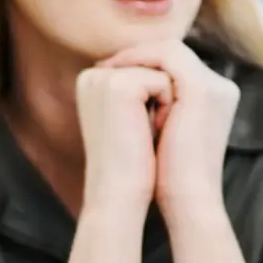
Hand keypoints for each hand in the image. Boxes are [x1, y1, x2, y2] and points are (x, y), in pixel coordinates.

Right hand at [75, 65, 173, 213]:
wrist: (119, 195)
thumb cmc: (133, 164)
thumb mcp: (135, 117)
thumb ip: (142, 88)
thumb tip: (168, 69)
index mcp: (94, 80)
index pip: (147, 69)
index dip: (159, 100)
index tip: (142, 131)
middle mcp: (94, 74)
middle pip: (156, 67)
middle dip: (164, 100)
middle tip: (145, 135)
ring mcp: (104, 76)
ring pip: (163, 73)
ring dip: (167, 105)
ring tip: (145, 134)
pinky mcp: (119, 84)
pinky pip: (165, 82)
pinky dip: (167, 108)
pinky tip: (147, 132)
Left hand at [96, 40, 239, 215]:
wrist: (188, 200)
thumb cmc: (171, 178)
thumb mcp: (164, 134)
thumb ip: (156, 110)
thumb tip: (125, 95)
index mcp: (214, 99)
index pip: (177, 66)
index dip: (143, 64)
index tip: (111, 73)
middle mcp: (220, 88)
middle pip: (173, 53)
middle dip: (137, 55)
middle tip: (105, 65)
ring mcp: (215, 86)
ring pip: (169, 49)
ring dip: (136, 56)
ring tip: (108, 68)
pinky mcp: (202, 89)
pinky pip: (167, 56)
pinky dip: (140, 61)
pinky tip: (116, 72)